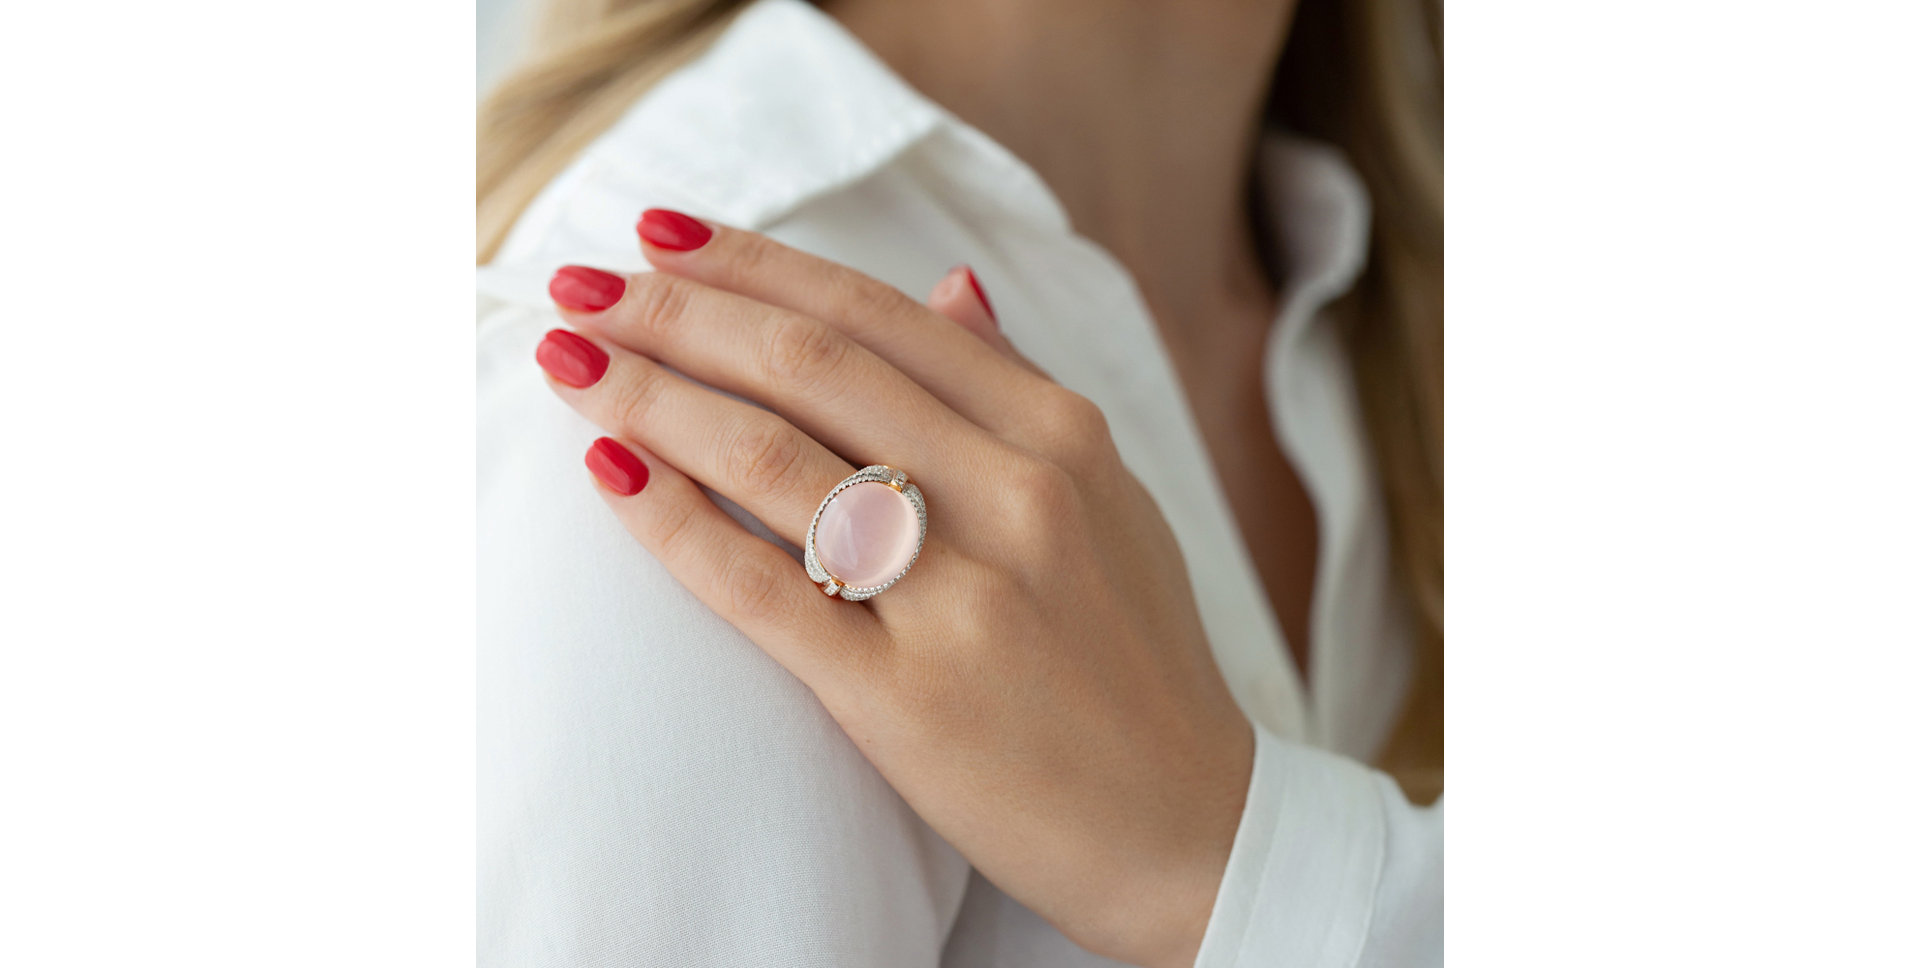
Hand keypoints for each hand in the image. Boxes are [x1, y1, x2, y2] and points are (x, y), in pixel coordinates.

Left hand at [537, 209, 1253, 967]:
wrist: (1187, 827)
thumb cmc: (1136, 659)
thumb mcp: (1110, 501)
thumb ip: (1019, 391)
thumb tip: (949, 283)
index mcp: (1061, 435)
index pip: (874, 315)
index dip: (753, 261)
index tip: (660, 231)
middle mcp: (1015, 496)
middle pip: (808, 364)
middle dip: (676, 308)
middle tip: (580, 280)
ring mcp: (962, 596)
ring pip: (772, 457)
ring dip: (649, 393)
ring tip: (568, 358)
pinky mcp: (905, 697)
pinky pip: (760, 586)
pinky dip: (671, 518)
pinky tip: (609, 472)